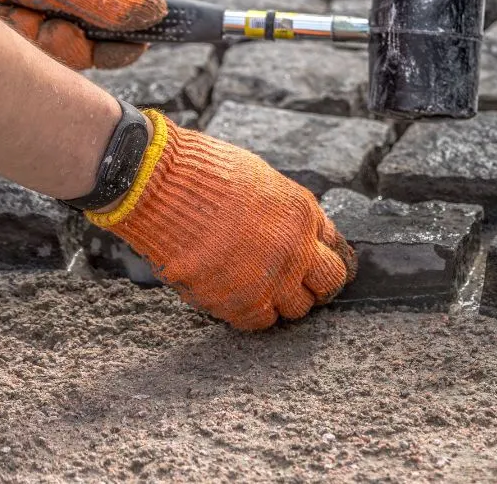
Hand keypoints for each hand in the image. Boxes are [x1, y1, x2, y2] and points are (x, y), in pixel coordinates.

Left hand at [0, 0, 166, 68]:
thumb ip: (111, 1)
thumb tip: (161, 13)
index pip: (134, 20)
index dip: (124, 42)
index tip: (106, 48)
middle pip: (95, 44)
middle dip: (68, 42)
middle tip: (44, 23)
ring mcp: (48, 4)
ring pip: (59, 47)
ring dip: (33, 35)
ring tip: (13, 9)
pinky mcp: (20, 15)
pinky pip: (29, 43)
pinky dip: (14, 32)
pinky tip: (2, 10)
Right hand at [86, 111, 357, 329]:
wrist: (158, 186)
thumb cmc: (204, 173)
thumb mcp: (263, 180)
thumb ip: (286, 211)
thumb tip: (296, 230)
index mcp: (304, 214)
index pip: (337, 248)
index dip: (330, 257)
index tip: (324, 264)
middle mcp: (295, 249)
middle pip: (329, 283)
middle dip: (318, 285)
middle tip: (304, 285)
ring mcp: (268, 279)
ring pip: (297, 308)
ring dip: (285, 301)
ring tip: (266, 291)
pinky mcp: (235, 302)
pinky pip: (259, 322)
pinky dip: (253, 314)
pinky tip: (240, 298)